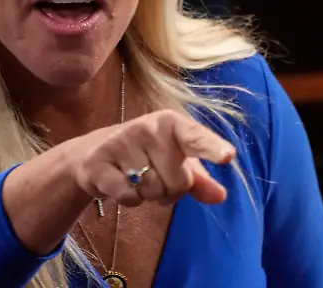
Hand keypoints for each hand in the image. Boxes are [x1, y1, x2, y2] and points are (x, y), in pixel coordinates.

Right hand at [71, 110, 235, 207]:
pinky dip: (129, 200)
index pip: (196, 137)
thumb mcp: (174, 164)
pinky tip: (120, 184)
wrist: (93, 153)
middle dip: (170, 189)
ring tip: (136, 178)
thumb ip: (199, 180)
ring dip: (148, 195)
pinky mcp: (100, 161)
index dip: (213, 148)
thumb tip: (221, 196)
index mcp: (171, 123)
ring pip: (153, 191)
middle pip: (178, 181)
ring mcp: (121, 141)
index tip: (228, 156)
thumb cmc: (144, 156)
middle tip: (154, 176)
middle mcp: (148, 127)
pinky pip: (129, 196)